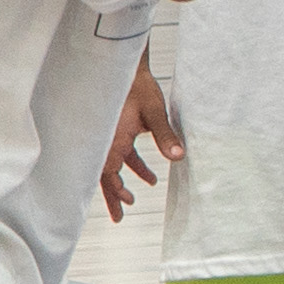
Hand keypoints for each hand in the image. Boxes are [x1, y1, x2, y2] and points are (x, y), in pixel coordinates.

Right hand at [100, 63, 182, 221]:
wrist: (125, 67)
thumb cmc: (137, 87)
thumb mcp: (154, 112)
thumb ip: (166, 135)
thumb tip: (178, 156)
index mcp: (111, 140)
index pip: (107, 175)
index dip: (115, 192)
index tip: (124, 207)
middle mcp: (106, 141)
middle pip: (105, 175)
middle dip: (113, 196)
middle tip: (119, 216)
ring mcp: (110, 136)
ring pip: (112, 166)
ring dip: (123, 182)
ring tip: (134, 197)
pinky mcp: (117, 130)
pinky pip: (121, 153)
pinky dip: (132, 165)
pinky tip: (147, 175)